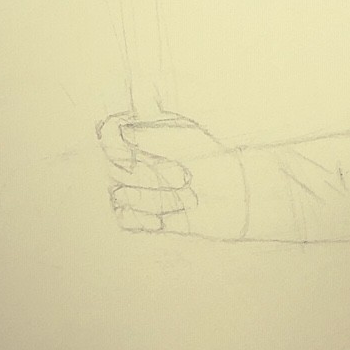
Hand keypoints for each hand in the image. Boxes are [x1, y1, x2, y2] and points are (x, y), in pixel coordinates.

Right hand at [97, 113, 249, 238]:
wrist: (240, 199)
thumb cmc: (217, 162)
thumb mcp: (188, 141)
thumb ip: (151, 135)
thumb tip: (118, 130)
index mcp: (146, 132)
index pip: (109, 132)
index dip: (114, 143)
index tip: (132, 151)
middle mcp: (137, 158)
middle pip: (113, 168)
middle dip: (147, 177)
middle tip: (184, 178)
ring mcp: (138, 186)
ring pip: (119, 195)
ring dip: (155, 199)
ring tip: (187, 198)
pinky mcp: (142, 214)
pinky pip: (124, 218)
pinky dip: (143, 220)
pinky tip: (164, 219)